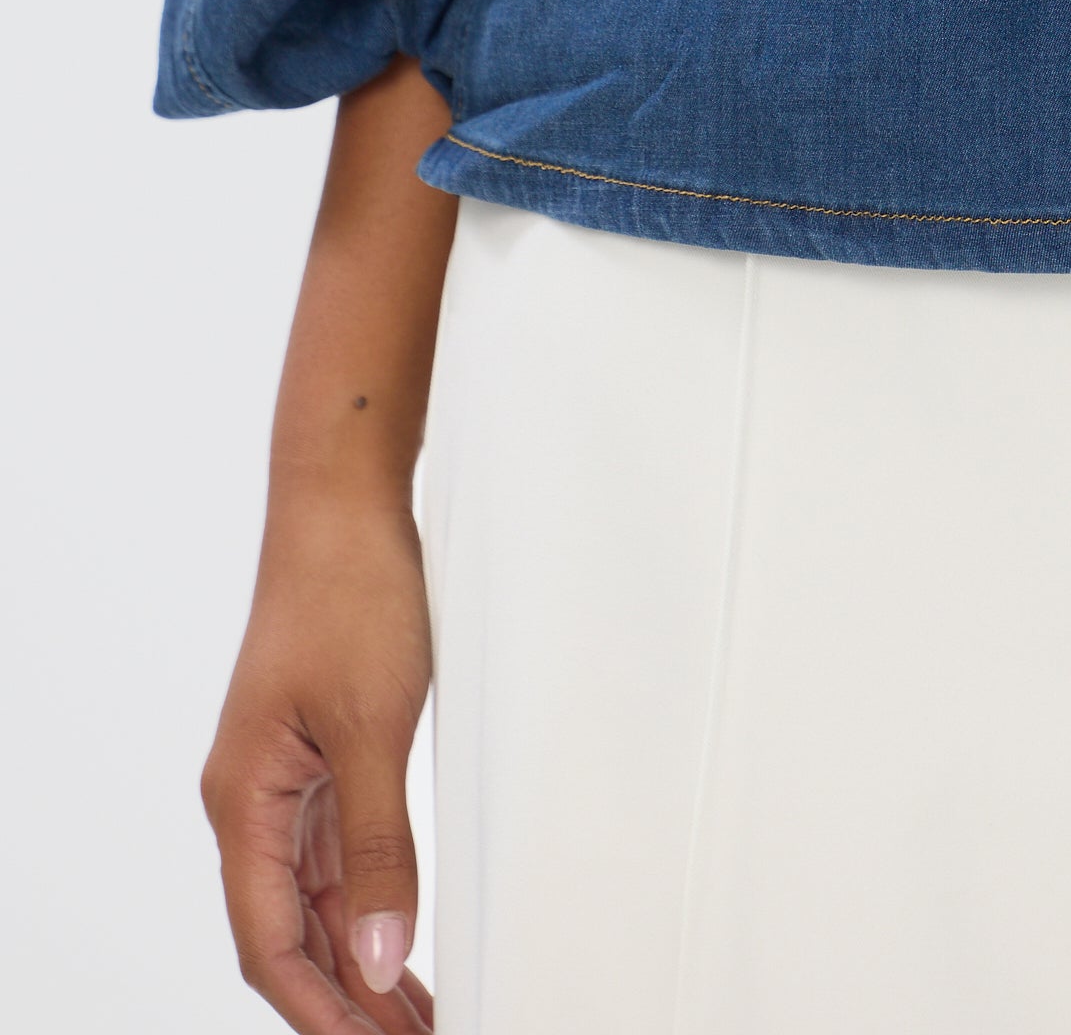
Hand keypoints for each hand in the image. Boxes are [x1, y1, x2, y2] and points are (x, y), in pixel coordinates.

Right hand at [203, 491, 435, 1030]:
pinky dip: (368, 901)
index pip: (268, 943)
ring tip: (415, 1016)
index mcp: (243, 800)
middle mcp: (253, 799)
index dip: (319, 1011)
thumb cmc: (350, 593)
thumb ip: (376, 846)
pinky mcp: (320, 749)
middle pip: (288, 933)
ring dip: (360, 959)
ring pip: (314, 897)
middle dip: (344, 1001)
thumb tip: (376, 956)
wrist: (345, 497)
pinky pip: (335, 852)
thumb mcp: (372, 726)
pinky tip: (401, 936)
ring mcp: (285, 775)